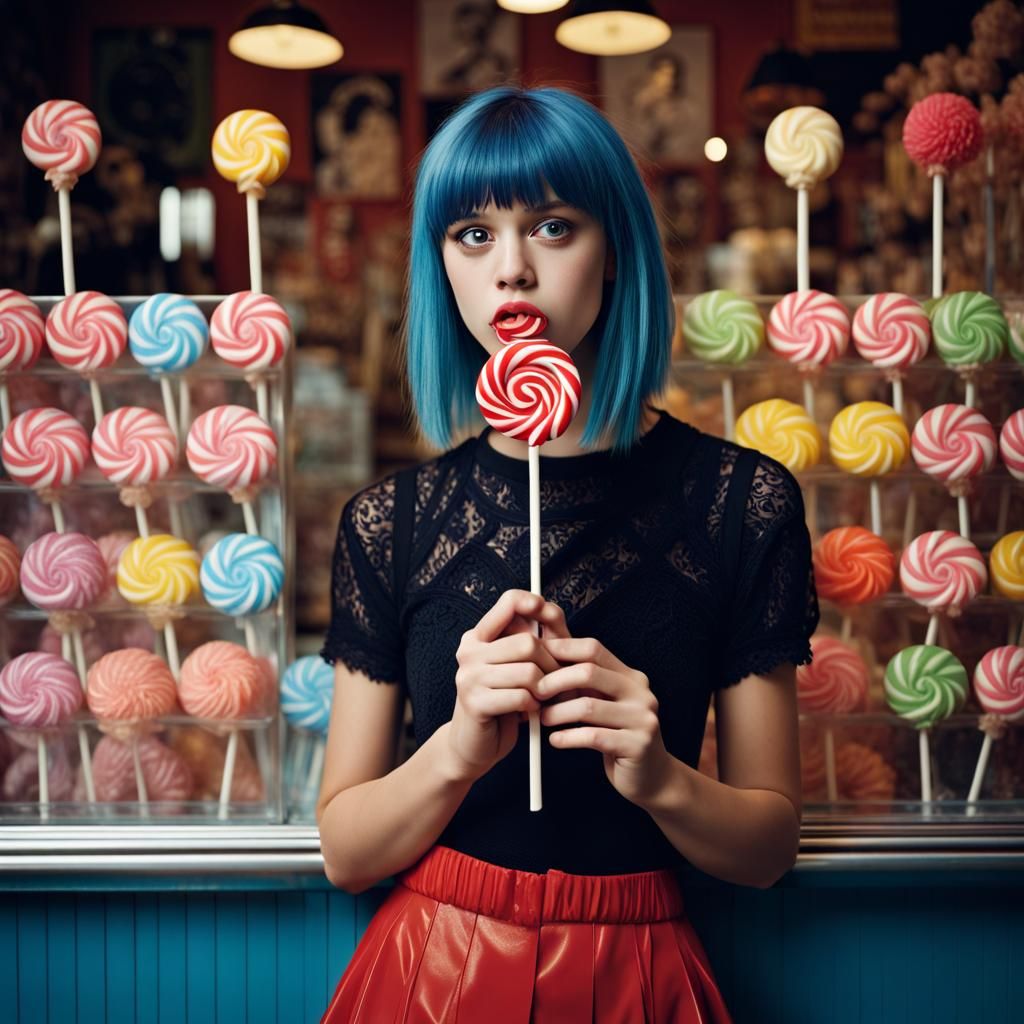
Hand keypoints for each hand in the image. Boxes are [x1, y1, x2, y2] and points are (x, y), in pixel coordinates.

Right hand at [447, 590, 567, 781]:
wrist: (474, 745)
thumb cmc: (503, 702)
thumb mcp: (518, 665)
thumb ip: (534, 638)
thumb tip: (551, 610)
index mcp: (478, 637)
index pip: (508, 602)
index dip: (532, 602)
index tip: (547, 612)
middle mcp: (469, 651)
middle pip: (527, 642)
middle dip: (551, 664)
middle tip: (555, 681)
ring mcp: (468, 676)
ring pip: (528, 672)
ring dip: (544, 690)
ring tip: (541, 698)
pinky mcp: (474, 702)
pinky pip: (521, 697)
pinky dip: (533, 706)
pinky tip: (528, 712)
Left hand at [538, 631, 671, 807]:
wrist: (652, 776)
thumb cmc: (618, 735)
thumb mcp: (604, 702)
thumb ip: (583, 680)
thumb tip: (547, 647)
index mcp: (632, 677)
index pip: (594, 649)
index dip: (563, 649)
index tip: (537, 657)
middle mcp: (641, 693)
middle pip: (589, 672)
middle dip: (555, 680)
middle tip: (535, 692)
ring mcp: (642, 719)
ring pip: (588, 706)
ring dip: (557, 712)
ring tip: (542, 719)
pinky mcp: (637, 745)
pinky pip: (592, 736)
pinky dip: (568, 737)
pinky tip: (555, 740)